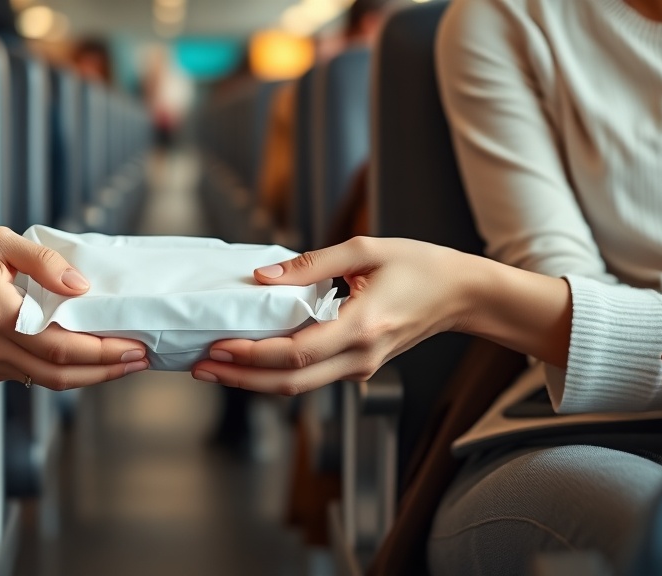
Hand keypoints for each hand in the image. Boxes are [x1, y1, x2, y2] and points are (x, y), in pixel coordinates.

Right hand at [0, 227, 147, 389]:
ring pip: (50, 381)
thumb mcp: (0, 241)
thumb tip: (81, 286)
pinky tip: (93, 360)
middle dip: (106, 369)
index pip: (59, 344)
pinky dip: (68, 372)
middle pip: (60, 372)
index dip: (101, 351)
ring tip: (126, 364)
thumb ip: (43, 261)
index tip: (134, 346)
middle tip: (141, 358)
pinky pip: (36, 376)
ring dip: (92, 376)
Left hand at [190, 237, 475, 394]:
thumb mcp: (364, 249)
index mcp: (363, 327)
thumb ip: (310, 264)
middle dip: (241, 378)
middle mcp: (360, 357)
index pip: (296, 353)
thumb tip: (261, 277)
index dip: (252, 356)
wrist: (461, 294)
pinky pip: (310, 377)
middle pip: (290, 383)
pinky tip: (248, 360)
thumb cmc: (420, 266)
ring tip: (214, 366)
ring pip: (298, 386)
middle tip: (201, 367)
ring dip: (253, 380)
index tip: (218, 347)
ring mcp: (360, 368)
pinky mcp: (357, 368)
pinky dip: (275, 373)